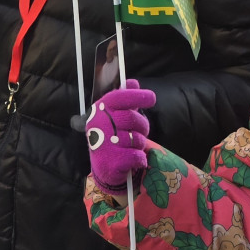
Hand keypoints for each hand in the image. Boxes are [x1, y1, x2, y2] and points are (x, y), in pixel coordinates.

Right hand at [81, 79, 154, 193]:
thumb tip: (132, 82)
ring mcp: (104, 144)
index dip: (136, 96)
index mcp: (99, 111)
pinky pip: (138, 156)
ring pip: (136, 138)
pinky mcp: (112, 162)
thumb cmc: (113, 136)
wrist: (104, 167)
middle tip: (140, 131)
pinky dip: (140, 159)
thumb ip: (125, 99)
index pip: (118, 97)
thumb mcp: (116, 116)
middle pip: (132, 118)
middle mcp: (99, 125)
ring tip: (130, 147)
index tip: (151, 98)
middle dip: (142, 126)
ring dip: (139, 144)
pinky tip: (132, 159)